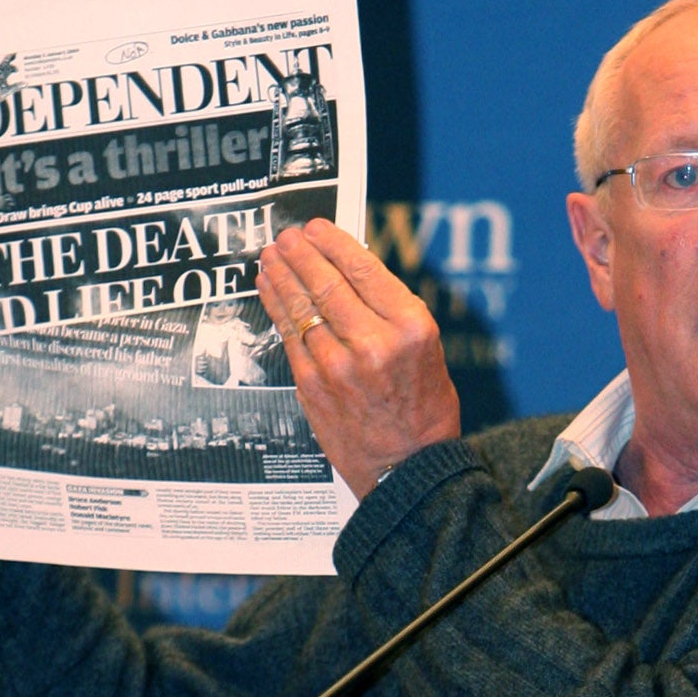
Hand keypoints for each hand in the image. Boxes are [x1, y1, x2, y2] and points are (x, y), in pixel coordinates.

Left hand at [257, 218, 459, 497]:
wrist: (409, 468)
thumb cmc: (423, 410)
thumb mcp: (427, 351)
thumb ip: (391, 314)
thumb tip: (350, 274)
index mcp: (410, 327)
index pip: (364, 270)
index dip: (334, 243)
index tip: (316, 228)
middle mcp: (374, 343)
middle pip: (327, 284)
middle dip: (301, 254)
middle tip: (287, 237)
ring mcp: (338, 366)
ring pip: (302, 307)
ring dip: (282, 276)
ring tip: (271, 256)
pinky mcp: (314, 386)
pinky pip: (290, 336)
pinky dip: (277, 307)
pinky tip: (270, 289)